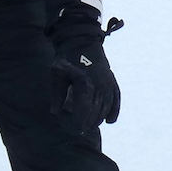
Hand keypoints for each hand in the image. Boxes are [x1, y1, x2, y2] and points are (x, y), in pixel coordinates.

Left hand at [49, 14, 120, 129]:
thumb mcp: (57, 75)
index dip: (78, 123)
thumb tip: (55, 113)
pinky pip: (116, 100)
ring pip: (105, 109)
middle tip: (78, 128)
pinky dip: (114, 111)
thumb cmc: (65, 59)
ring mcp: (107, 83)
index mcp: (84, 84)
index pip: (83, 112)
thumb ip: (57, 95)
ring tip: (88, 125)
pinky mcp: (112, 81)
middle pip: (95, 114)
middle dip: (86, 124)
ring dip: (97, 119)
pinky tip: (109, 121)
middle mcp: (99, 86)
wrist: (81, 41)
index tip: (72, 129)